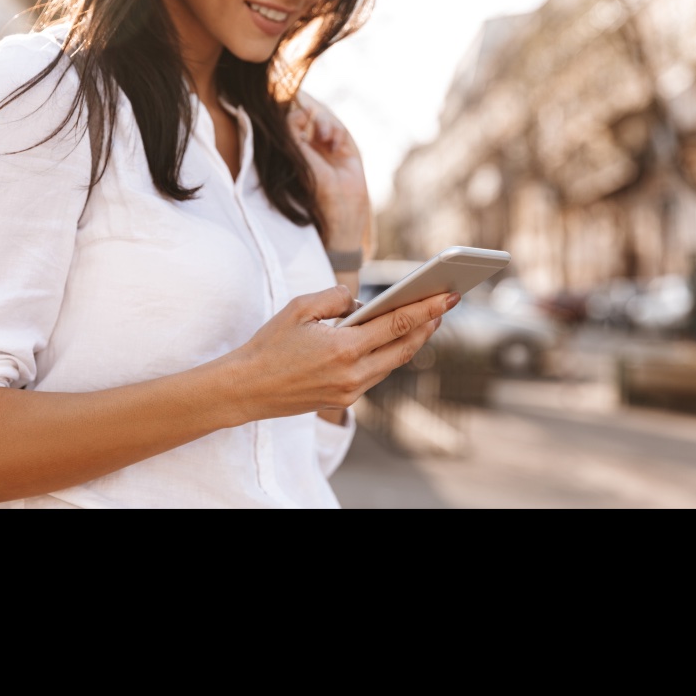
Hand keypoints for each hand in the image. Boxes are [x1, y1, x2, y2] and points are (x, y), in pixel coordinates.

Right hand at [229, 285, 457, 416]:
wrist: (246, 389)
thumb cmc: (270, 345)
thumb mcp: (300, 308)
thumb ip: (336, 298)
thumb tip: (361, 302)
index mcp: (344, 348)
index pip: (398, 324)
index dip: (428, 309)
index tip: (449, 295)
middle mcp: (353, 374)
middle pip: (405, 348)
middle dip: (428, 325)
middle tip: (445, 304)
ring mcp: (350, 391)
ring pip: (392, 363)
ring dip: (411, 342)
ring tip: (425, 320)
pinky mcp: (343, 400)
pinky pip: (376, 374)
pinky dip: (388, 355)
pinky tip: (393, 341)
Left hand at [288, 92, 370, 252]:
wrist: (341, 205)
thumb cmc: (315, 186)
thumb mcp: (299, 157)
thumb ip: (293, 132)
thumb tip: (298, 111)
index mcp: (293, 151)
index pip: (291, 124)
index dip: (294, 114)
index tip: (301, 112)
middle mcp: (308, 148)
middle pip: (308, 118)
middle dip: (311, 117)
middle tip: (310, 117)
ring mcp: (326, 148)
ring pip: (324, 121)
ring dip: (325, 124)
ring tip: (326, 138)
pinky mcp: (343, 149)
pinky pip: (339, 130)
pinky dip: (337, 133)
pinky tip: (335, 147)